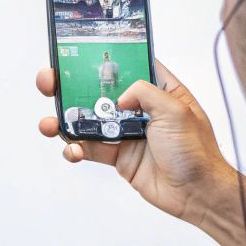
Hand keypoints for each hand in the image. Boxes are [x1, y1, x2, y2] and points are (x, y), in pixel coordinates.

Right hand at [36, 61, 234, 223]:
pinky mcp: (118, 156)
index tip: (77, 51)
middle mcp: (140, 109)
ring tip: (48, 124)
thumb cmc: (196, 151)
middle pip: (99, 91)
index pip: (128, 65)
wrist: (197, 194)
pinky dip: (75, 148)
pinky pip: (90, 148)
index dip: (104, 58)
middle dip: (70, 86)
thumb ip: (145, 92)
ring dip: (64, 120)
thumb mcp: (176, 110)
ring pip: (88, 121)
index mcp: (159, 91)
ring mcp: (127, 133)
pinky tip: (72, 150)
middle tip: (49, 82)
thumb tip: (118, 96)